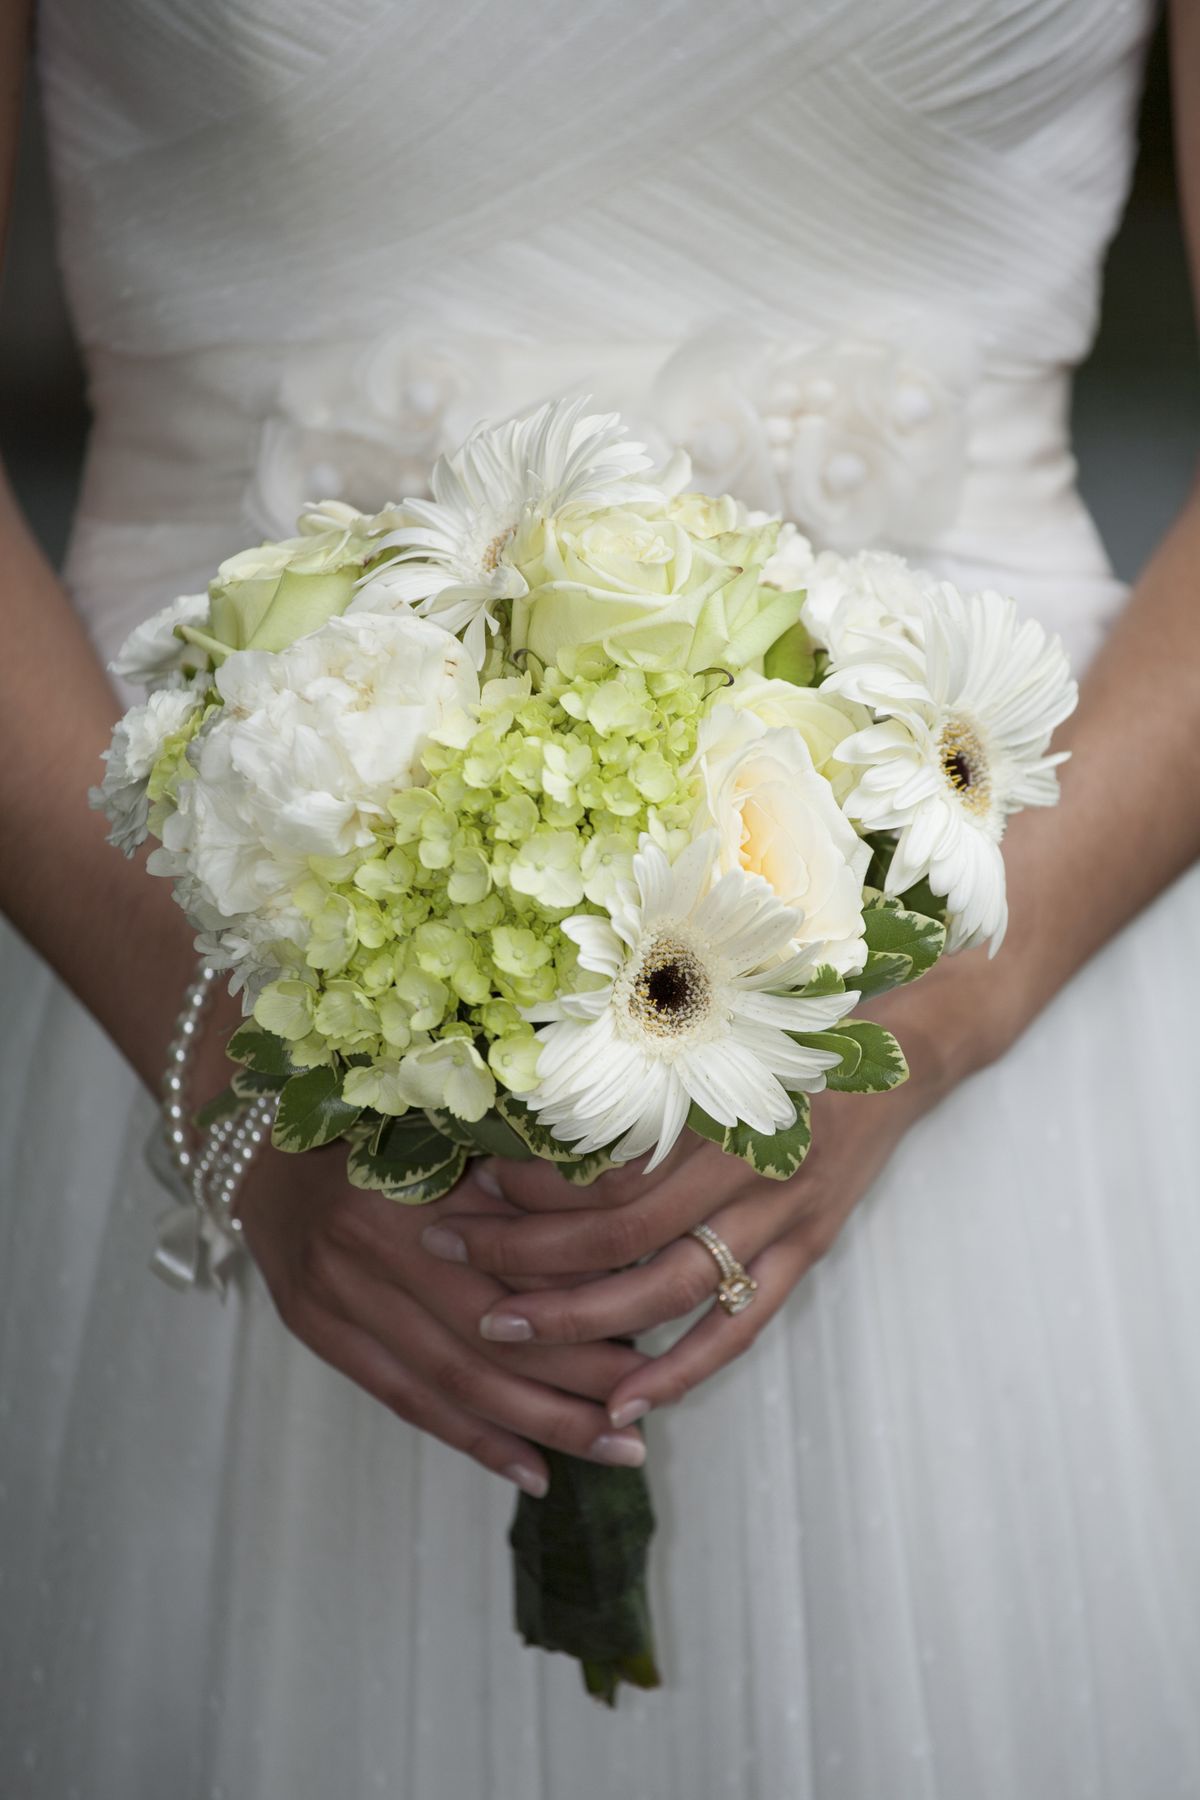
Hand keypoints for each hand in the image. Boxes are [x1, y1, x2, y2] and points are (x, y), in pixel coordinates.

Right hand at [236, 1144, 650, 1497]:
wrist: (257, 1137)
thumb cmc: (375, 1124)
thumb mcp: (450, 1131)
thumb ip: (520, 1186)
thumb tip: (619, 1253)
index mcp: (415, 1179)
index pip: (519, 1265)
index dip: (589, 1311)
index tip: (654, 1345)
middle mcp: (369, 1239)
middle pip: (492, 1334)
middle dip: (577, 1384)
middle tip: (645, 1423)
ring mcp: (333, 1289)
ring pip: (452, 1379)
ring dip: (536, 1424)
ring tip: (610, 1453)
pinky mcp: (313, 1325)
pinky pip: (403, 1396)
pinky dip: (470, 1438)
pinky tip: (529, 1470)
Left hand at [420, 959, 1000, 1427]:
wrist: (898, 1060)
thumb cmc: (788, 1040)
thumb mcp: (716, 1038)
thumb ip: (643, 1072)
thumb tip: (531, 1101)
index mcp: (715, 1107)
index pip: (607, 1163)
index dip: (533, 1185)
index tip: (472, 1184)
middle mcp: (746, 1169)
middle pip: (621, 1235)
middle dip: (527, 1255)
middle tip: (453, 1262)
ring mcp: (780, 1221)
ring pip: (668, 1290)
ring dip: (580, 1322)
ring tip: (503, 1333)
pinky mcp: (805, 1255)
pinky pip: (738, 1329)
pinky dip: (680, 1373)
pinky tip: (621, 1402)